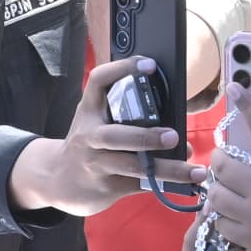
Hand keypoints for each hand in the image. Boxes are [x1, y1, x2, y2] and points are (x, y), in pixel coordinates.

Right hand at [15, 52, 193, 215]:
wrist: (57, 179)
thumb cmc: (89, 143)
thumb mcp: (96, 121)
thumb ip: (125, 115)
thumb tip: (175, 117)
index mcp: (89, 110)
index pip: (99, 81)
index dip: (123, 69)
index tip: (150, 65)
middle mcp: (89, 135)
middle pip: (114, 136)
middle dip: (145, 137)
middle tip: (173, 136)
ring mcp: (96, 163)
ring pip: (133, 167)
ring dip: (166, 168)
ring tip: (193, 169)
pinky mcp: (106, 186)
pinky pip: (139, 184)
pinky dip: (164, 183)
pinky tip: (186, 183)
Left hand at [199, 79, 250, 250]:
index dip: (246, 105)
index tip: (233, 87)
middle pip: (222, 164)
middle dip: (219, 155)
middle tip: (229, 155)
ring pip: (214, 194)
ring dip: (216, 185)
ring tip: (227, 182)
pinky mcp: (249, 239)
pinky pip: (219, 222)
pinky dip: (219, 213)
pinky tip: (232, 209)